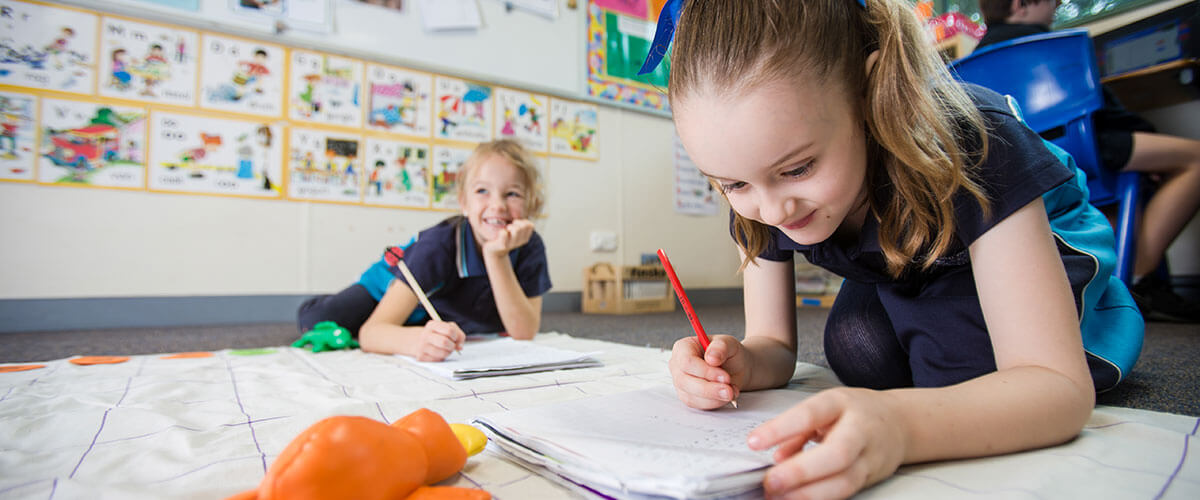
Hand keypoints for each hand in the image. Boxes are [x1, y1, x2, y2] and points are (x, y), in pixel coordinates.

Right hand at [413, 320, 465, 360]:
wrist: (420, 342)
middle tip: (452, 345)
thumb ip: (458, 335)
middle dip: (452, 346)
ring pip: (443, 353)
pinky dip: (442, 358)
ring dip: (448, 353)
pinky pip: (438, 360)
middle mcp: (425, 334)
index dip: (455, 336)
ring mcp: (422, 346)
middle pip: (444, 342)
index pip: (450, 330)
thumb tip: (460, 346)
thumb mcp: (448, 328)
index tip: (454, 338)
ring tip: (445, 349)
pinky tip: (438, 354)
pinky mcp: (421, 357)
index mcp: (432, 325)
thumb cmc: (437, 335)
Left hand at [482, 219, 533, 256]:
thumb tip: (519, 215)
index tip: (516, 224)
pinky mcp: (503, 245)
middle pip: (523, 226)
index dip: (523, 221)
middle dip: (516, 223)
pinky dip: (502, 231)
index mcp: (525, 237)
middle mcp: (520, 242)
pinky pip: (504, 233)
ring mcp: (512, 244)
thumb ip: (520, 224)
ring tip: (506, 230)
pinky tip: (500, 234)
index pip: (530, 225)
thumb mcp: (515, 229)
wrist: (494, 250)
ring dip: (509, 226)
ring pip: (516, 229)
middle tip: (509, 227)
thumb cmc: (505, 236)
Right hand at [668, 335, 745, 408]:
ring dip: (714, 398)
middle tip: (729, 390)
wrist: (736, 367)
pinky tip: (726, 396)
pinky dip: (715, 403)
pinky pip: (698, 405)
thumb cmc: (729, 353)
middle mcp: (678, 365)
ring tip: (731, 392)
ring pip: (691, 396)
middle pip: (685, 381)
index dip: (705, 372)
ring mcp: (681, 383)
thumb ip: (721, 347)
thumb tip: (711, 357)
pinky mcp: (688, 397)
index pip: (687, 362)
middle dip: (709, 389)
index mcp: (683, 347)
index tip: (725, 377)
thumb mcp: (729, 343)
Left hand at [747, 388, 906, 499]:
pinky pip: (845, 493)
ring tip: (779, 497)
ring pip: (844, 481)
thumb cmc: (856, 412)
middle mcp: (860, 430)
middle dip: (800, 472)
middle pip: (836, 454)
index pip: (810, 414)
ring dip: (808, 494)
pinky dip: (819, 498)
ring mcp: (870, 457)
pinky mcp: (871, 478)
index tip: (753, 442)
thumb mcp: (826, 407)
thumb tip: (775, 456)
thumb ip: (798, 429)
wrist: (900, 422)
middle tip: (770, 482)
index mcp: (842, 403)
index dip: (781, 429)